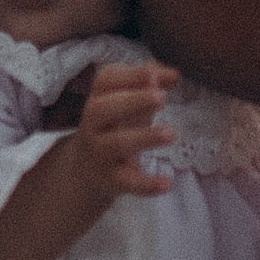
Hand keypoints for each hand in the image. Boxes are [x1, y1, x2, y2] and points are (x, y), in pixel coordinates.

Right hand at [70, 62, 178, 200]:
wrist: (86, 171)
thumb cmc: (115, 126)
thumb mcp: (129, 102)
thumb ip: (150, 85)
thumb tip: (173, 74)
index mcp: (98, 99)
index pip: (106, 81)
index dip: (130, 75)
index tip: (155, 74)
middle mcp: (93, 124)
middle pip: (103, 109)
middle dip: (132, 101)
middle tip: (162, 97)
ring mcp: (100, 153)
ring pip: (116, 144)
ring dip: (144, 137)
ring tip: (171, 133)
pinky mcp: (111, 180)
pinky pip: (127, 182)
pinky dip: (146, 184)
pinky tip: (166, 183)